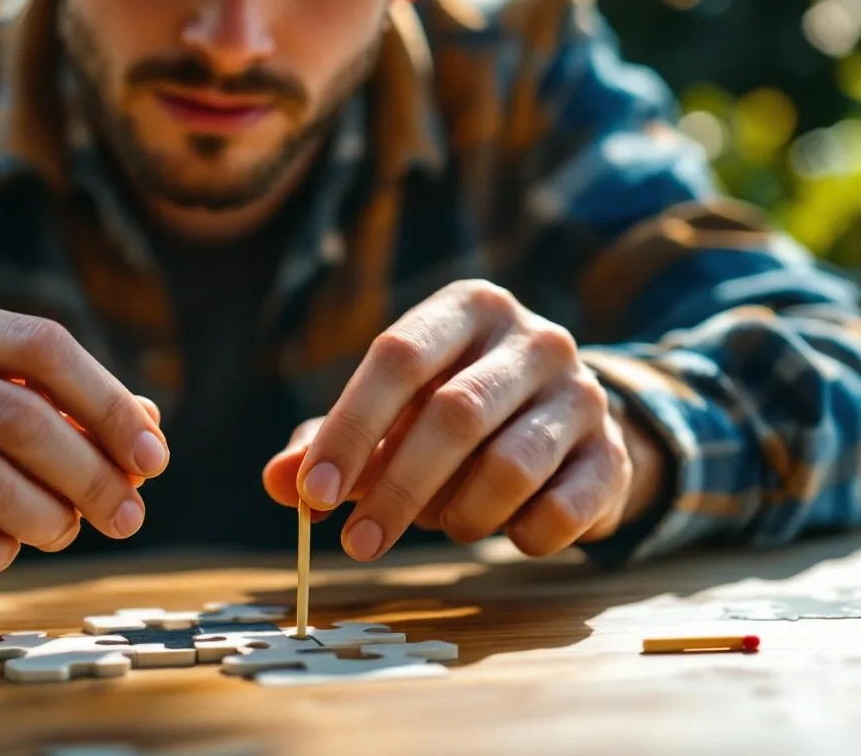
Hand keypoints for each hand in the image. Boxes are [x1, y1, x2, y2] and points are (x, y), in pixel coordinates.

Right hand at [0, 297, 168, 601]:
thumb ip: (66, 407)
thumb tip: (148, 431)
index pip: (40, 345)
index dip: (109, 403)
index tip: (154, 458)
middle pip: (17, 418)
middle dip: (91, 474)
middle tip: (126, 514)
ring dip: (49, 518)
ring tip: (66, 530)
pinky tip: (5, 549)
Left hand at [264, 280, 661, 560]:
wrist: (565, 434)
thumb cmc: (452, 419)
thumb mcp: (388, 419)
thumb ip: (328, 445)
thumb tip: (280, 483)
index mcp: (467, 309)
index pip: (397, 357)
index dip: (350, 428)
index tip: (314, 494)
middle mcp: (535, 339)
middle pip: (454, 414)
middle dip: (396, 488)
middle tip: (358, 543)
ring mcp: (584, 393)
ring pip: (510, 466)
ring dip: (460, 513)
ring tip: (442, 522)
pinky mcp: (613, 455)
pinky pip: (561, 512)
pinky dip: (518, 535)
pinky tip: (506, 529)